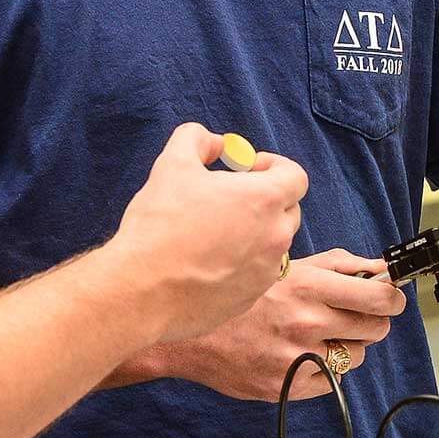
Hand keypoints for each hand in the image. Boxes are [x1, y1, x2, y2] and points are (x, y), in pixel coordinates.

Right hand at [103, 124, 306, 345]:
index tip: (247, 170)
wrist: (143, 291)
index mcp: (265, 200)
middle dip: (265, 199)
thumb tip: (216, 144)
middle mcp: (275, 237)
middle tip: (228, 199)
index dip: (274, 166)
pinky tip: (206, 262)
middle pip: (288, 210)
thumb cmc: (160, 224)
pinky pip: (256, 274)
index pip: (296, 176)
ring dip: (254, 233)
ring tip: (214, 232)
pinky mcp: (250, 298)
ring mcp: (265, 272)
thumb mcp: (172, 163)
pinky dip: (241, 264)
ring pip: (273, 244)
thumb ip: (198, 139)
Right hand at [183, 248, 405, 399]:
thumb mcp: (288, 265)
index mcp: (308, 287)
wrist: (193, 336)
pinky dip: (324, 369)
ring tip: (319, 335)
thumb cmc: (243, 296)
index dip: (393, 298)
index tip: (391, 298)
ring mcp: (298, 358)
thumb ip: (339, 265)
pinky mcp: (288, 386)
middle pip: (375, 329)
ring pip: (355, 357)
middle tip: (356, 316)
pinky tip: (301, 353)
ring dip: (347, 346)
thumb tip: (381, 267)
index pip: (378, 297)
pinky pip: (331, 381)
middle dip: (372, 321)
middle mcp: (306, 322)